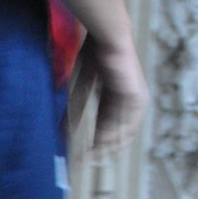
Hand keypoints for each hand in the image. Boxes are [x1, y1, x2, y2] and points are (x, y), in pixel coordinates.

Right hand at [71, 37, 147, 155]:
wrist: (107, 38)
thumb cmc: (93, 55)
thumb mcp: (82, 87)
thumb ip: (75, 108)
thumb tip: (62, 129)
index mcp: (119, 97)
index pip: (111, 125)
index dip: (97, 141)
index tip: (85, 154)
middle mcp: (131, 101)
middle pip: (118, 132)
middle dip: (102, 148)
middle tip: (87, 161)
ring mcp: (136, 100)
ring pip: (121, 130)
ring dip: (104, 145)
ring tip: (91, 156)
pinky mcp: (136, 97)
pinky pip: (122, 121)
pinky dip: (109, 134)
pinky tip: (96, 143)